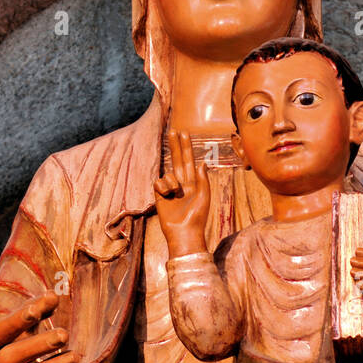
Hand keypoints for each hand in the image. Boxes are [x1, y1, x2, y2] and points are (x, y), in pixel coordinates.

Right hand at [153, 129, 210, 257]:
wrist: (184, 232)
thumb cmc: (197, 216)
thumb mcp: (204, 196)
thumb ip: (202, 178)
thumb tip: (201, 162)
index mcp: (194, 183)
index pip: (189, 160)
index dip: (187, 147)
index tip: (184, 133)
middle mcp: (182, 184)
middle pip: (177, 160)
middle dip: (175, 146)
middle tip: (172, 130)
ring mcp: (170, 190)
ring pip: (168, 173)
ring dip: (171, 181)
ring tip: (176, 194)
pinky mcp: (160, 196)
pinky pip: (159, 182)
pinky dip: (163, 187)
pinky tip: (167, 197)